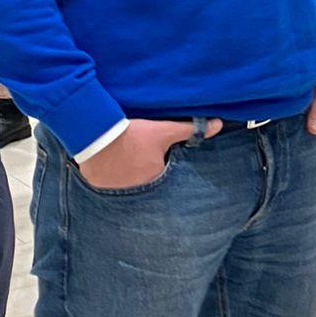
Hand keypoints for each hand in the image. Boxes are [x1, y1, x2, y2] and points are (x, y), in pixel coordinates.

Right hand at [80, 117, 219, 190]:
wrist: (97, 135)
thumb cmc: (133, 133)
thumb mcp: (164, 130)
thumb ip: (191, 129)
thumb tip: (218, 124)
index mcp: (155, 178)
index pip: (163, 176)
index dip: (159, 165)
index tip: (150, 156)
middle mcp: (137, 191)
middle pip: (145, 181)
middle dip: (142, 172)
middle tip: (135, 157)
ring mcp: (116, 191)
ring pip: (126, 185)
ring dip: (126, 176)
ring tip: (122, 160)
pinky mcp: (99, 187)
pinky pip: (107, 186)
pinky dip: (108, 178)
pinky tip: (107, 166)